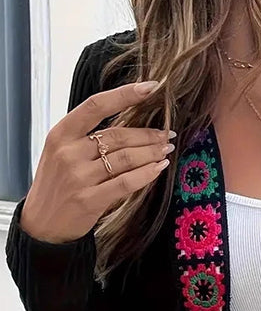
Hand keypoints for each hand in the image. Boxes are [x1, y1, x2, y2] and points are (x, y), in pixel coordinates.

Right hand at [20, 80, 173, 243]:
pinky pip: (126, 183)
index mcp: (61, 133)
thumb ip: (86, 137)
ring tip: (166, 150)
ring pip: (126, 158)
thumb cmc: (57, 184)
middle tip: (168, 134)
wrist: (42, 223)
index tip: (151, 87)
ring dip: (152, 153)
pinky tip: (159, 168)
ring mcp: (79, 177)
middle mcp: (69, 152)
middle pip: (118, 135)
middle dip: (148, 134)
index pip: (96, 105)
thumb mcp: (61, 152)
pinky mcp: (90, 200)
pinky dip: (146, 174)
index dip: (125, 94)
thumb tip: (128, 122)